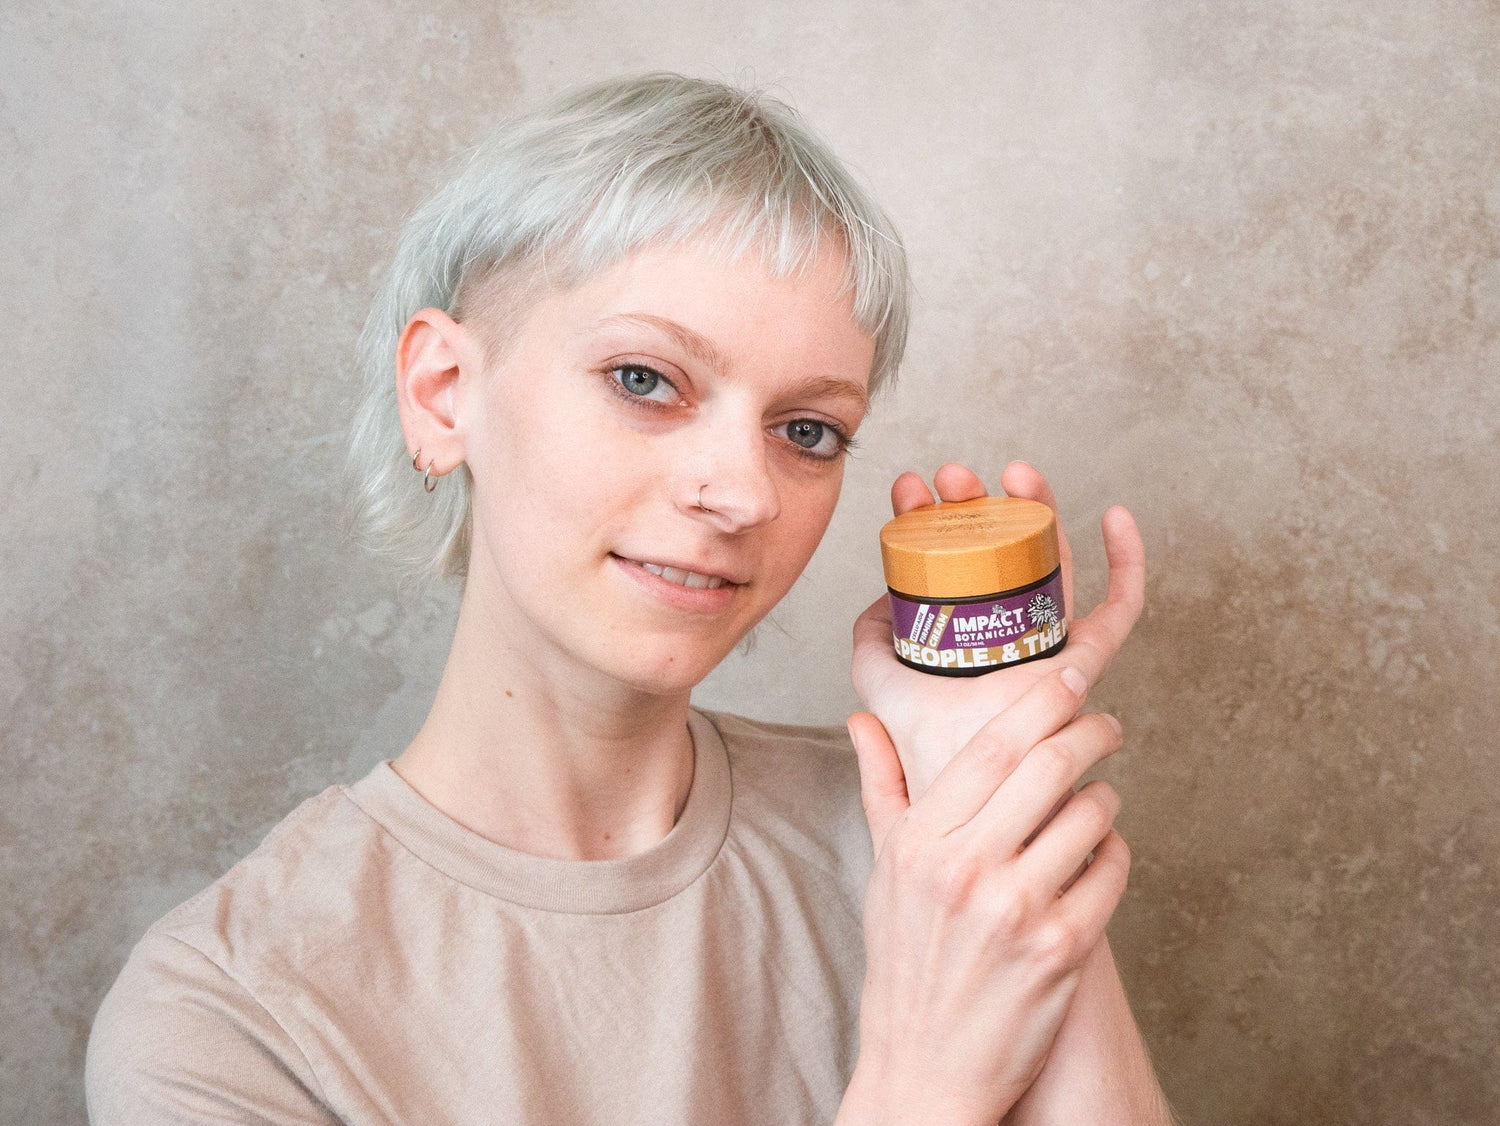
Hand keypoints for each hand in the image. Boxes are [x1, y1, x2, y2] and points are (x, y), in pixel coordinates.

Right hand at [839, 669, 1130, 1125]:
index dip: (1042, 698)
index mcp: (920, 841)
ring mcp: (1018, 909)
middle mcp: (967, 867)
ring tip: (1096, 800)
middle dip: (1092, 729)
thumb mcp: (883, 872)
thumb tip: (863, 718)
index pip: (993, 743)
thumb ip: (882, 787)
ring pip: (1092, 812)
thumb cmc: (904, 965)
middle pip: (1051, 762)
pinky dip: (1115, 852)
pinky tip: (1098, 856)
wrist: (926, 1071)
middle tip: (1107, 722)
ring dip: (1105, 796)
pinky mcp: (1065, 948)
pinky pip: (1113, 869)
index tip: (1070, 676)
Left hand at [851, 461, 1144, 801]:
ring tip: (1011, 474)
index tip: (908, 492)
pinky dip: (1127, 562)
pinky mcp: (1085, 668)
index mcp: (970, 640)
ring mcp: (1050, 649)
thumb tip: (873, 605)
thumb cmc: (931, 764)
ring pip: (1051, 566)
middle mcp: (1013, 639)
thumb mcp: (885, 696)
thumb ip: (870, 655)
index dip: (931, 523)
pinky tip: (1114, 517)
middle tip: (953, 477)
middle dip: (980, 507)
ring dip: (1036, 511)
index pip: (953, 566)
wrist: (969, 808)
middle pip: (1002, 555)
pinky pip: (1119, 611)